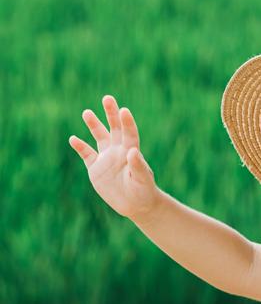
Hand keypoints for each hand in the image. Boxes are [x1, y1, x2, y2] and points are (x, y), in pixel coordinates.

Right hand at [69, 95, 158, 219]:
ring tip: (87, 112)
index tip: (124, 110)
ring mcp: (106, 158)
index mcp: (132, 152)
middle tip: (108, 98)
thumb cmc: (144, 192)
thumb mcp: (143, 181)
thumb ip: (138, 166)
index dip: (127, 122)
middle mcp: (118, 151)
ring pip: (99, 137)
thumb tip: (133, 151)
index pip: (129, 133)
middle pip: (114, 128)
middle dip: (111, 114)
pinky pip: (86, 154)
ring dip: (94, 125)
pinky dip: (79, 146)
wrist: (135, 205)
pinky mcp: (95, 168)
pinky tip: (73, 139)